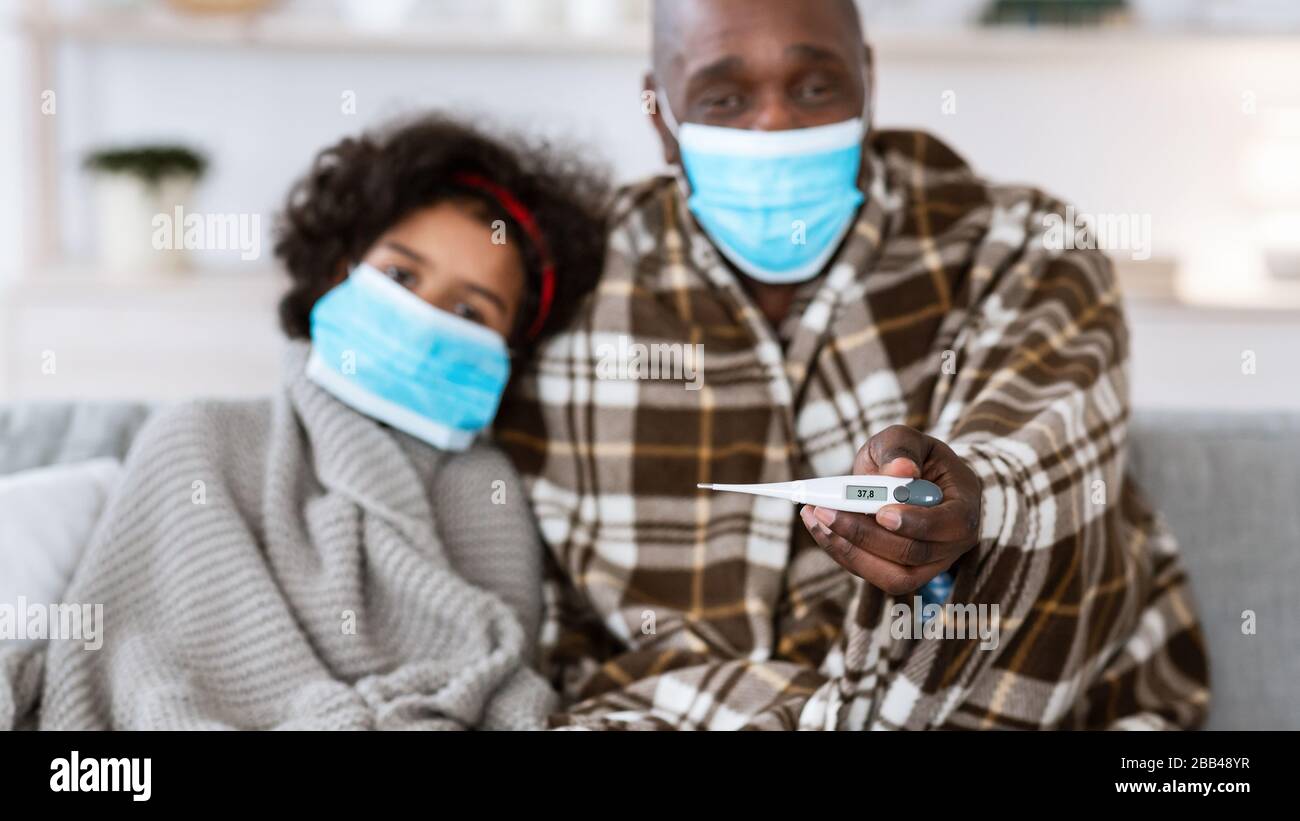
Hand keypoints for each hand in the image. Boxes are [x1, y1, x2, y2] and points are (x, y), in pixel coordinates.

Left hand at [799, 425, 981, 595]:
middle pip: (912, 554)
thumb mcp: (907, 440)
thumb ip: (901, 449)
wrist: (915, 481)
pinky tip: (820, 528)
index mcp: (963, 509)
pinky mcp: (902, 574)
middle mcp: (951, 545)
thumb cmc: (913, 459)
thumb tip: (899, 469)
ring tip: (817, 519)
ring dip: (849, 550)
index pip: (948, 526)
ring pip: (892, 576)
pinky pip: (874, 575)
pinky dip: (844, 554)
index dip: (914, 523)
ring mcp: (929, 566)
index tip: (881, 513)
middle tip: (826, 511)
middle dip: (865, 534)